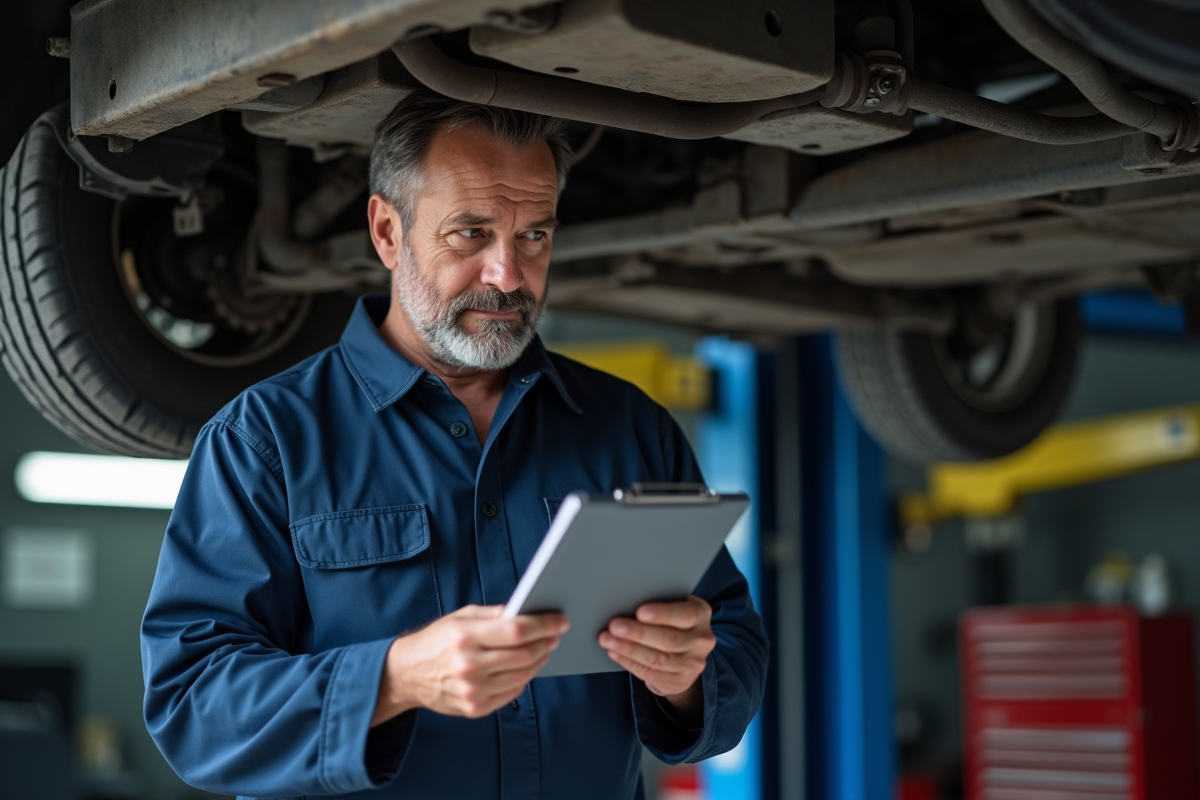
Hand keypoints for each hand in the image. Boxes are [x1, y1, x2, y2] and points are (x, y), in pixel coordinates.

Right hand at [373, 605, 567, 723]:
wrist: (406, 674)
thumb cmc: (436, 641)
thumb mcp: (461, 617)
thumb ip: (494, 614)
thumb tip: (526, 611)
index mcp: (465, 636)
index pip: (516, 630)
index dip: (544, 625)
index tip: (561, 621)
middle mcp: (469, 665)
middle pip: (524, 655)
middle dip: (546, 643)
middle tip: (555, 635)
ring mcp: (472, 690)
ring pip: (522, 676)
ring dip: (538, 661)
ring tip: (543, 649)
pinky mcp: (474, 708)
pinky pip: (511, 693)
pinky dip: (523, 679)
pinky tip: (525, 668)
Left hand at [599, 596, 715, 705]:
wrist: (685, 655)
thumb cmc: (672, 622)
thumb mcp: (674, 608)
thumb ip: (660, 605)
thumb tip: (628, 601)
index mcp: (701, 614)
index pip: (684, 614)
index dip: (662, 614)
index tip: (640, 612)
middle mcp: (702, 640)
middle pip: (668, 639)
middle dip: (637, 633)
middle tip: (614, 626)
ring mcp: (693, 664)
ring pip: (656, 658)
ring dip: (628, 649)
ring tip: (607, 639)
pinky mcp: (680, 682)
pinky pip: (650, 672)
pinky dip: (628, 662)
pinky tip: (615, 652)